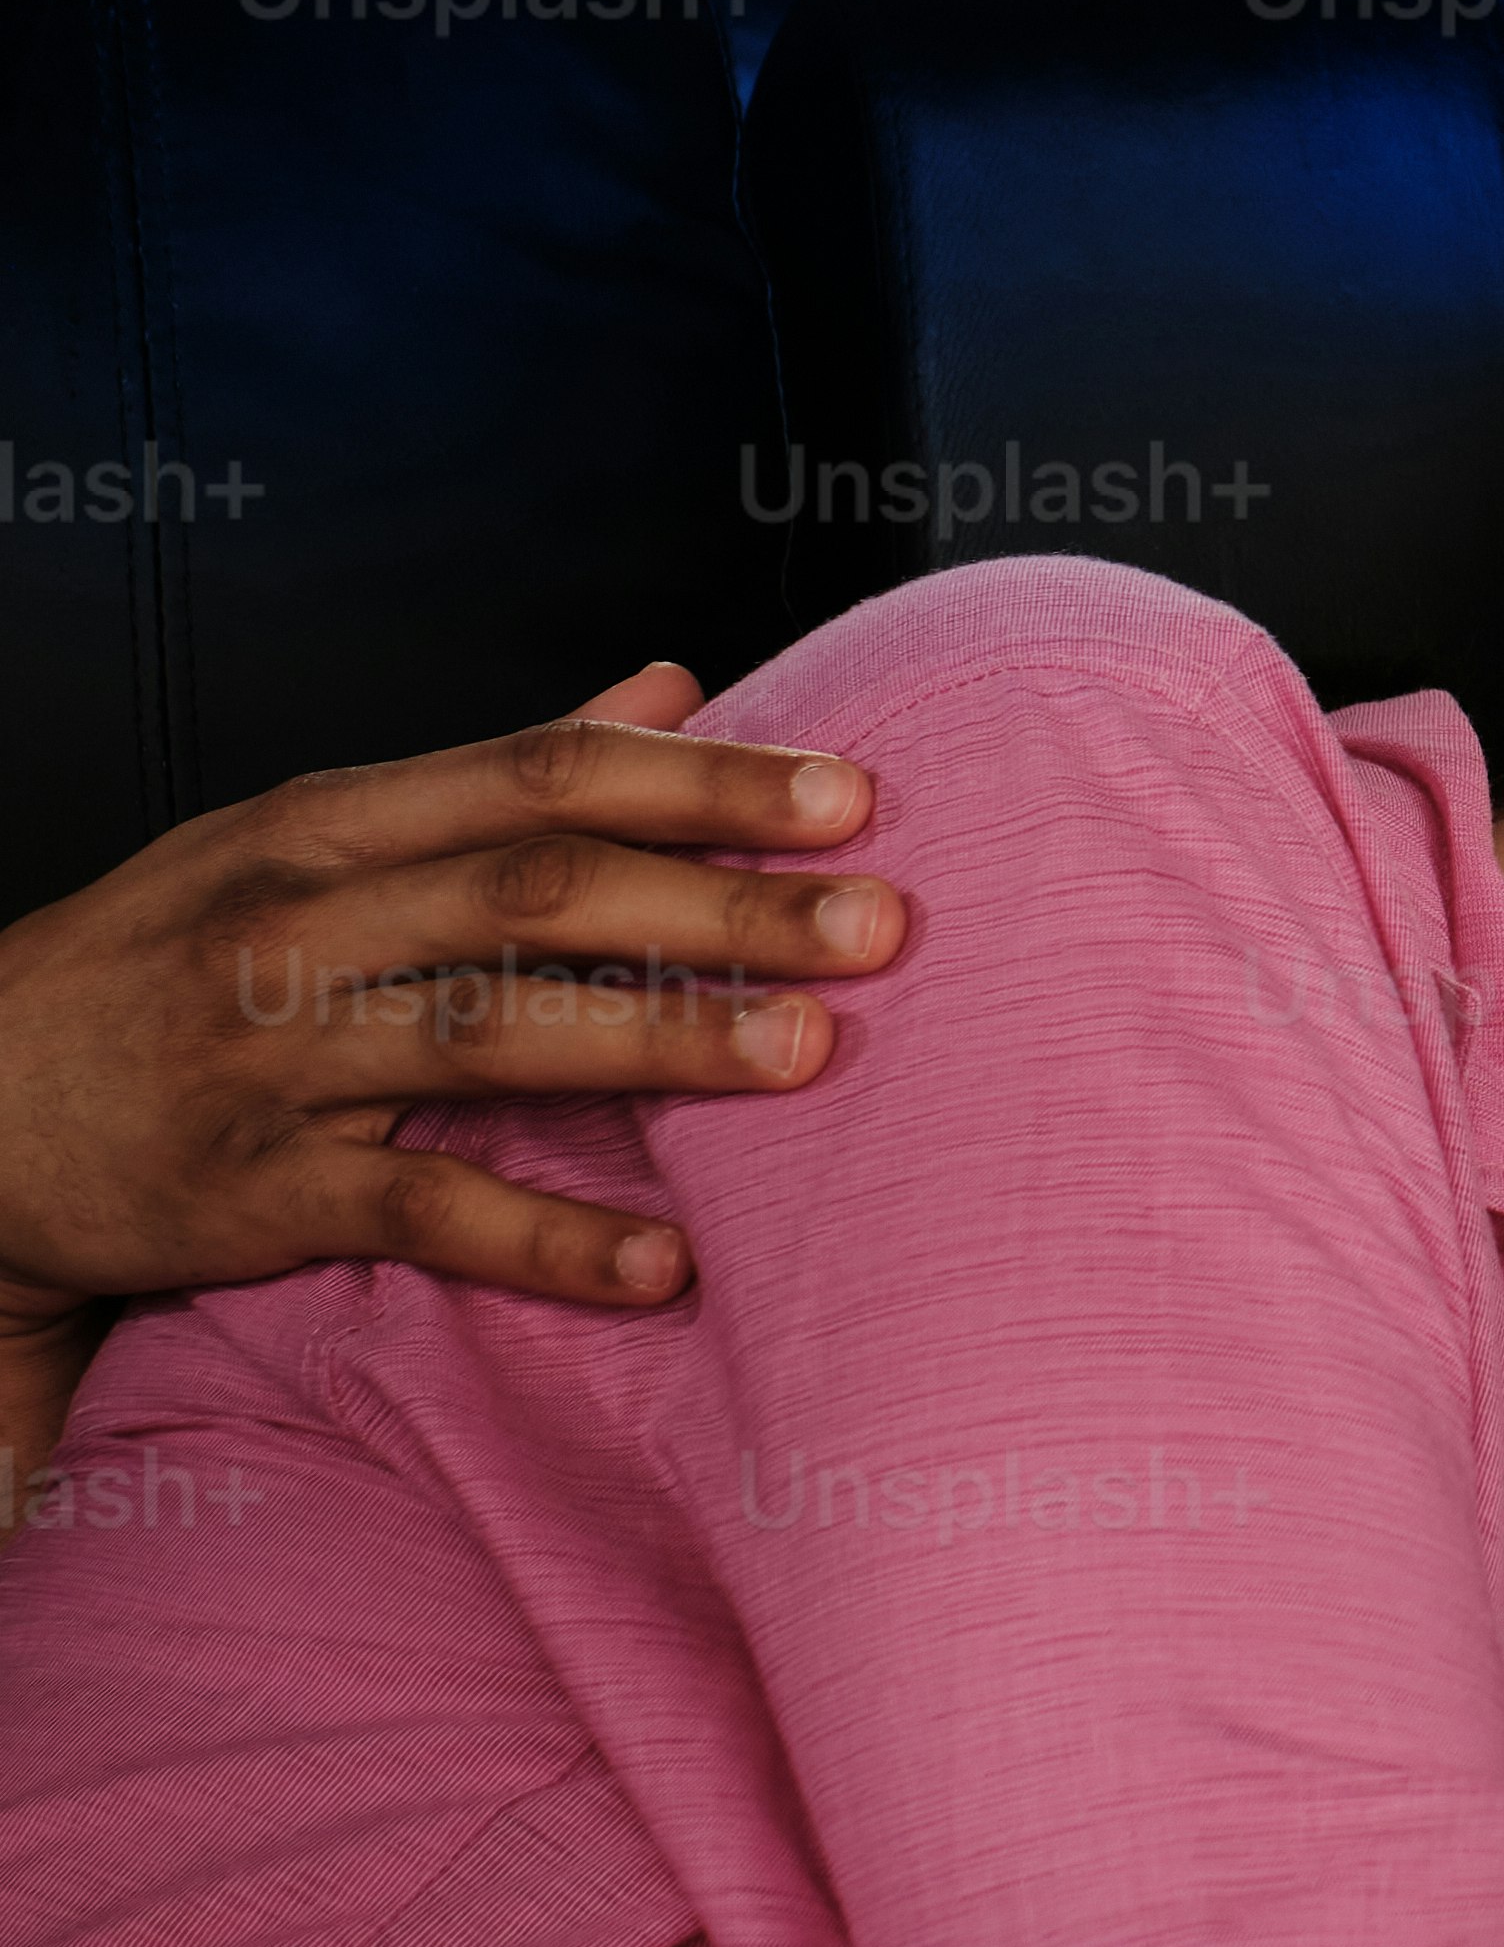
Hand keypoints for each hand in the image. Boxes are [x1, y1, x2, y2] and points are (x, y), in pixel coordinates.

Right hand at [0, 671, 906, 1406]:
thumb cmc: (176, 955)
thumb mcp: (311, 834)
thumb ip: (502, 771)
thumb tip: (674, 681)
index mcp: (334, 821)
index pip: (544, 775)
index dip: (702, 779)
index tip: (849, 792)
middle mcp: (305, 922)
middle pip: (540, 893)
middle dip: (722, 904)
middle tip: (884, 921)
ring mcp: (276, 1056)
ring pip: (491, 1032)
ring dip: (663, 1042)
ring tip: (814, 1054)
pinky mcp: (254, 1192)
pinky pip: (418, 1211)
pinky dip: (545, 1239)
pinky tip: (665, 1265)